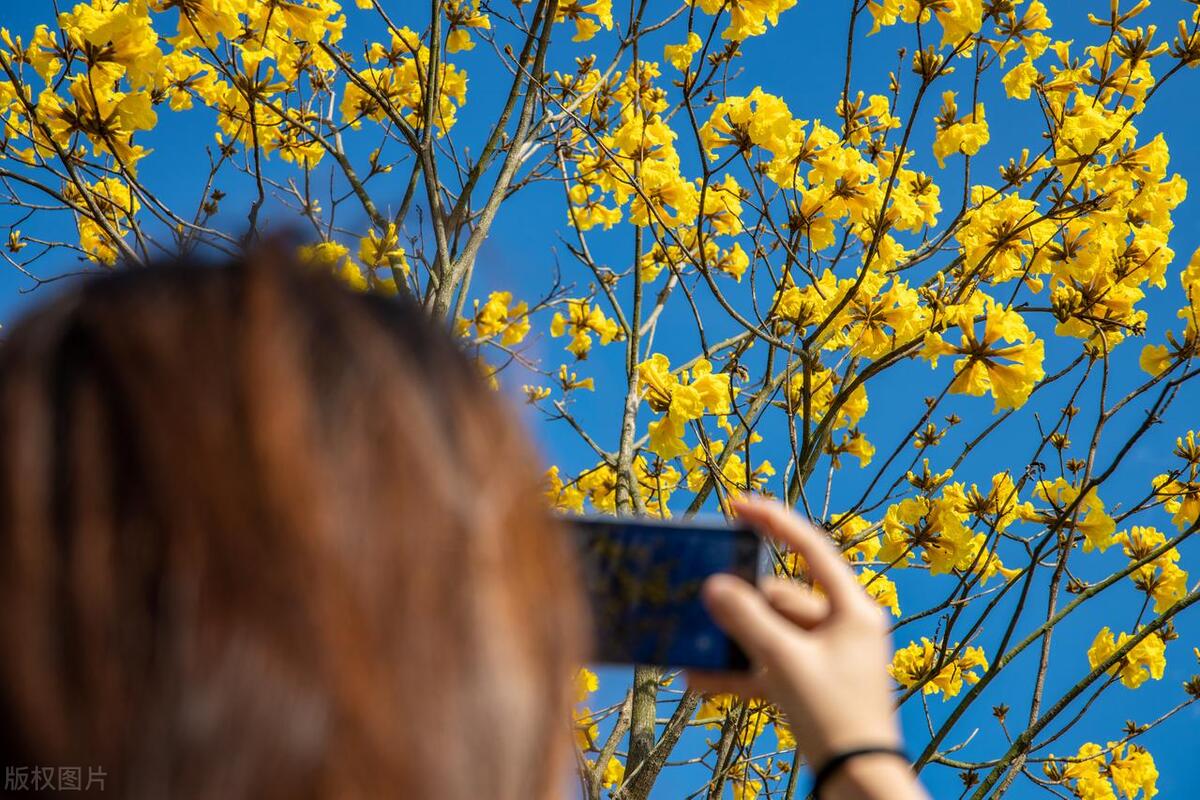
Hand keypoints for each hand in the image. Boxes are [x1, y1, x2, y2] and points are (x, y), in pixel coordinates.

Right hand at [689, 496, 913, 787]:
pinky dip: (738, 673)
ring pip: (767, 635)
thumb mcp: (785, 662)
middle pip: (778, 599)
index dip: (774, 522)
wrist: (857, 784)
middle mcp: (841, 626)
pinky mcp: (809, 684)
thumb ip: (747, 619)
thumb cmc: (835, 716)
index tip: (737, 505)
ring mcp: (824, 656)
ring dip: (731, 645)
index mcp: (852, 609)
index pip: (811, 548)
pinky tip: (700, 683)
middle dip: (738, 609)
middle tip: (700, 608)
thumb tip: (714, 586)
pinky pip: (767, 666)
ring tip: (692, 657)